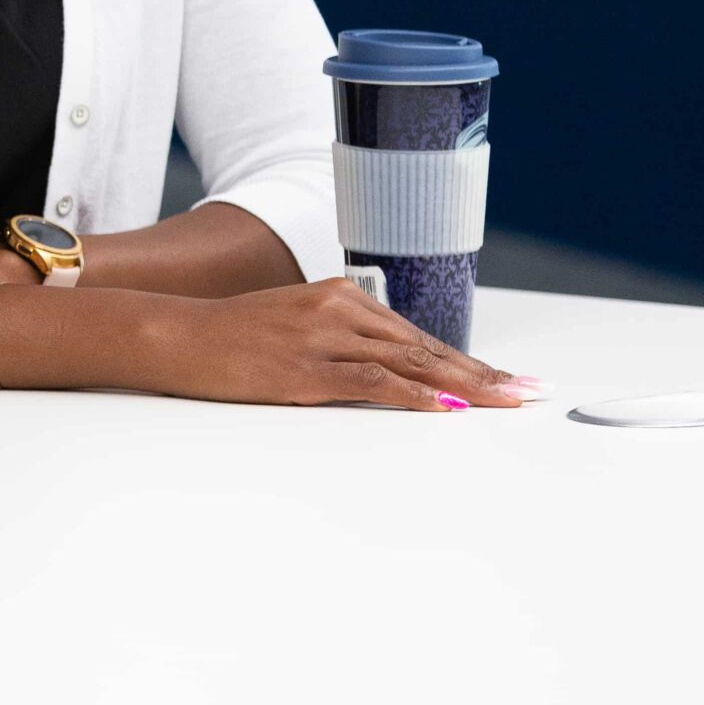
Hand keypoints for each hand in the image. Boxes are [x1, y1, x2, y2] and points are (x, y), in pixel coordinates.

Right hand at [149, 277, 529, 410]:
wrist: (174, 334)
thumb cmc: (227, 337)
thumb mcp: (291, 328)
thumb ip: (338, 341)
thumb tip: (386, 374)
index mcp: (338, 296)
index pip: (417, 335)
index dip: (467, 360)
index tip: (506, 379)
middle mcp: (338, 309)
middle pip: (425, 348)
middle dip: (483, 374)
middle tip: (528, 391)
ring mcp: (323, 337)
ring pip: (410, 363)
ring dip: (466, 386)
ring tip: (506, 401)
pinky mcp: (305, 368)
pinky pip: (372, 382)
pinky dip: (414, 396)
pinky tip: (445, 408)